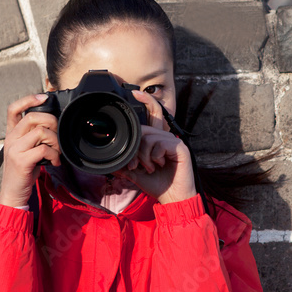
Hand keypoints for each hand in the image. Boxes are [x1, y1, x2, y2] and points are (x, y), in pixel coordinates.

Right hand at [0, 93, 60, 208]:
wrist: (13, 193)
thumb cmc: (23, 172)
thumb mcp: (26, 150)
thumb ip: (33, 137)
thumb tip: (52, 125)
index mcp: (11, 134)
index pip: (14, 109)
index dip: (28, 99)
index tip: (43, 98)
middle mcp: (10, 139)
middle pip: (32, 117)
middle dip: (51, 122)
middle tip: (57, 135)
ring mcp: (14, 149)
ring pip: (40, 131)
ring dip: (55, 140)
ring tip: (56, 151)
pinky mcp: (21, 161)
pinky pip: (44, 148)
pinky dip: (54, 154)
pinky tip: (54, 161)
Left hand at [112, 89, 197, 204]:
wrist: (172, 199)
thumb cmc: (157, 185)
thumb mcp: (136, 174)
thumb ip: (125, 165)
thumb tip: (110, 162)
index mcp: (157, 141)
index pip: (151, 117)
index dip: (146, 102)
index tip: (136, 93)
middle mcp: (165, 138)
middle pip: (144, 130)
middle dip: (135, 149)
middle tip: (136, 165)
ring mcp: (174, 141)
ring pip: (149, 138)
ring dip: (144, 156)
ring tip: (149, 167)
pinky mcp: (180, 148)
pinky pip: (160, 144)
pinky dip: (155, 157)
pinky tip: (159, 165)